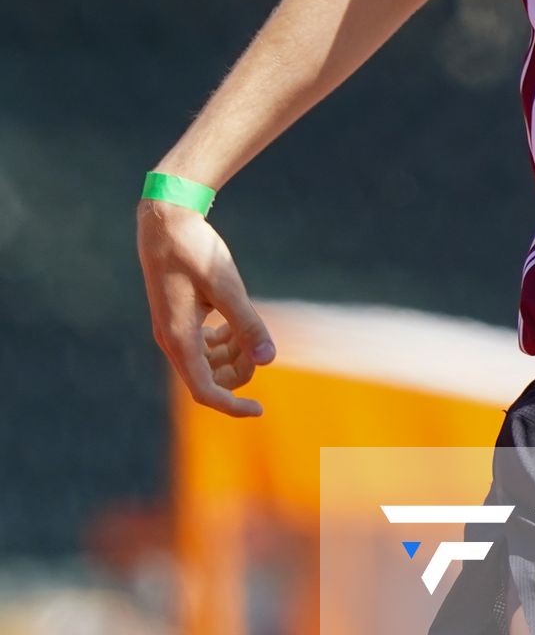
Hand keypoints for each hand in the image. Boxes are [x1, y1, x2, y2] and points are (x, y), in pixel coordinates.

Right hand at [137, 199, 274, 416]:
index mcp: (178, 339)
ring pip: (208, 364)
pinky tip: (236, 324)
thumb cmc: (195, 252)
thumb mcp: (227, 287)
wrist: (166, 224)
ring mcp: (174, 331)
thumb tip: (268, 360)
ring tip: (248, 326)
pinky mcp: (179, 320)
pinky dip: (224, 342)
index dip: (232, 406)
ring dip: (233, 355)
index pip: (205, 392)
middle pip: (210, 380)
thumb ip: (247, 324)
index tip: (260, 410)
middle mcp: (172, 341)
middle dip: (239, 370)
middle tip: (259, 342)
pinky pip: (203, 347)